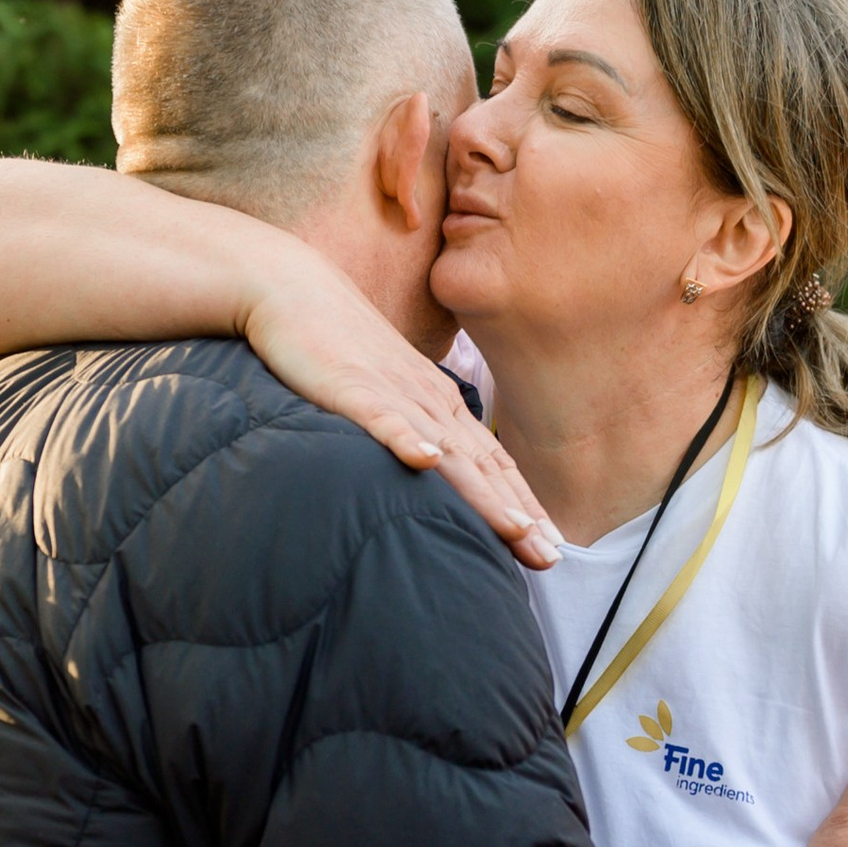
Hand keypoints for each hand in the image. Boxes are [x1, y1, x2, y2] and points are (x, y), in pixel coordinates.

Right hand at [238, 265, 559, 568]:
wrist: (296, 289)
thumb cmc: (340, 344)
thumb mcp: (388, 392)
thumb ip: (412, 428)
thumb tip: (432, 468)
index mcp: (439, 403)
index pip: (492, 461)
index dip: (523, 504)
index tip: (551, 546)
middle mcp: (428, 400)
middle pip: (482, 465)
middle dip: (518, 514)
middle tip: (551, 557)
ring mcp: (393, 393)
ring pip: (446, 451)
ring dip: (483, 492)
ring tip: (515, 529)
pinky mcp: (350, 387)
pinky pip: (382, 417)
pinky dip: (406, 440)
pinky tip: (426, 461)